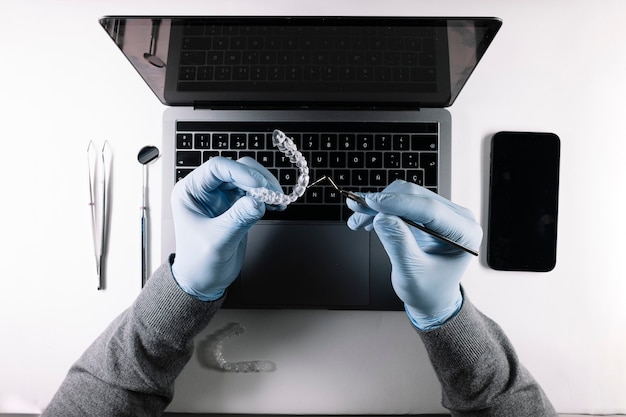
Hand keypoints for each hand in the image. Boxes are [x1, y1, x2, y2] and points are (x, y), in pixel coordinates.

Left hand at [171, 156, 283, 300]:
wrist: (203, 281)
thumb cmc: (199, 263)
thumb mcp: (217, 241)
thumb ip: (237, 219)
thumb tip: (257, 201)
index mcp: (191, 191)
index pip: (217, 167)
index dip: (239, 172)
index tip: (259, 186)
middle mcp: (206, 189)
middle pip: (237, 169)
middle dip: (258, 180)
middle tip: (272, 195)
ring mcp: (222, 196)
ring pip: (249, 178)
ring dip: (266, 187)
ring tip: (278, 202)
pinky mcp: (236, 205)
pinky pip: (256, 192)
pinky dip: (268, 196)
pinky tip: (277, 205)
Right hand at [347, 180, 481, 327]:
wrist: (431, 297)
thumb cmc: (429, 290)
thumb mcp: (412, 273)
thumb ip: (398, 244)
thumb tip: (382, 217)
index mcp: (464, 233)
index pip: (430, 209)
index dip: (398, 203)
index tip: (372, 202)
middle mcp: (456, 217)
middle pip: (416, 196)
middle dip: (383, 203)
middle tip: (357, 212)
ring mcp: (442, 213)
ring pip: (405, 195)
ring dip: (379, 205)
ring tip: (358, 219)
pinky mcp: (427, 213)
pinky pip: (402, 202)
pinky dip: (383, 209)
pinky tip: (368, 219)